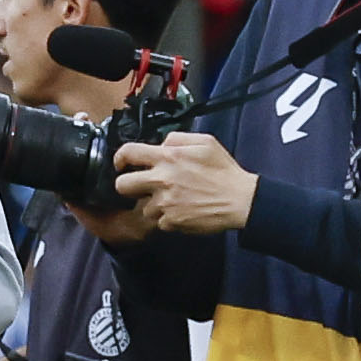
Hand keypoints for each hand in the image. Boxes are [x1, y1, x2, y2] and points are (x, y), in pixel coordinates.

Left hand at [113, 129, 256, 232]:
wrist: (241, 200)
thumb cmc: (224, 171)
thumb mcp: (204, 142)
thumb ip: (177, 138)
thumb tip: (161, 144)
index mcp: (168, 157)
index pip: (128, 153)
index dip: (120, 158)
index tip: (121, 164)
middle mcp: (162, 180)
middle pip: (122, 185)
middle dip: (127, 185)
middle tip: (140, 186)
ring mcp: (165, 203)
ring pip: (142, 206)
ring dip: (153, 204)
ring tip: (173, 200)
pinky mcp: (171, 222)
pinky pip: (159, 221)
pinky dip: (168, 218)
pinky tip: (182, 210)